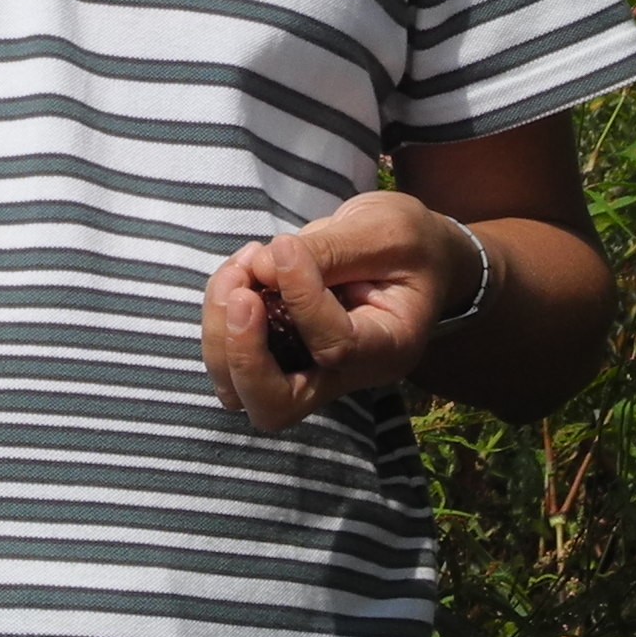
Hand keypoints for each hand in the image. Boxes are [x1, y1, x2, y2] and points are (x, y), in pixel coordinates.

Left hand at [202, 190, 480, 431]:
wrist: (414, 254)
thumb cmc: (408, 242)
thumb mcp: (383, 231)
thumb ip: (327, 251)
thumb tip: (261, 268)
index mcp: (386, 350)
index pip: (333, 346)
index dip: (299, 296)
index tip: (286, 247)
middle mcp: (344, 376)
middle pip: (274, 404)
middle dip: (241, 352)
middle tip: (241, 290)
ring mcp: (308, 369)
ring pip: (240, 387)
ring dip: (221, 328)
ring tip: (242, 266)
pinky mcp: (280, 352)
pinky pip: (232, 353)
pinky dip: (221, 312)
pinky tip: (245, 266)